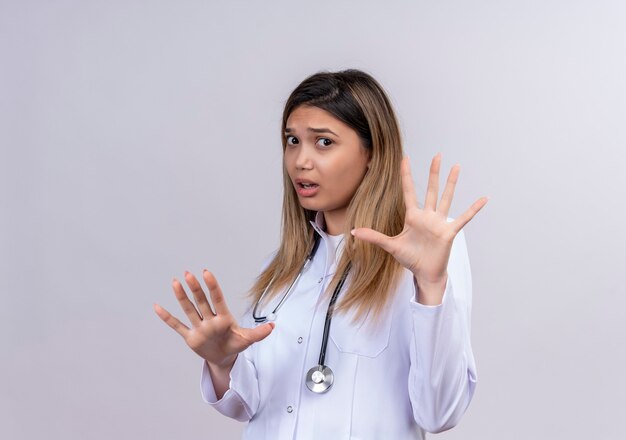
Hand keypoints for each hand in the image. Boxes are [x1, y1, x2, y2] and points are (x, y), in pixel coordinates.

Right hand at [154, 270, 274, 368]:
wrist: (224, 357)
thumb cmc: (236, 344)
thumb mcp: (247, 339)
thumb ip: (259, 333)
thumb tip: (274, 326)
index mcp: (224, 318)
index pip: (217, 299)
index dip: (212, 286)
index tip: (206, 273)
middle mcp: (210, 319)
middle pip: (201, 302)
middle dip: (195, 289)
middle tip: (188, 274)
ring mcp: (199, 327)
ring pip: (189, 309)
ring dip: (181, 297)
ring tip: (175, 282)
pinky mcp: (190, 337)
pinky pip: (176, 326)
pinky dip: (167, 318)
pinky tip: (157, 307)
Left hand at [351, 153, 487, 303]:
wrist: (424, 273)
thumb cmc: (410, 259)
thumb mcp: (390, 246)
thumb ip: (374, 237)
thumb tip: (354, 231)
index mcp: (413, 216)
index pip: (409, 191)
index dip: (407, 175)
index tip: (405, 158)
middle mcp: (427, 216)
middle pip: (431, 190)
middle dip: (433, 172)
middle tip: (437, 155)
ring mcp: (439, 222)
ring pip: (446, 198)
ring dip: (452, 183)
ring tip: (456, 166)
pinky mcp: (449, 232)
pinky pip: (463, 218)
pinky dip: (473, 209)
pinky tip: (483, 199)